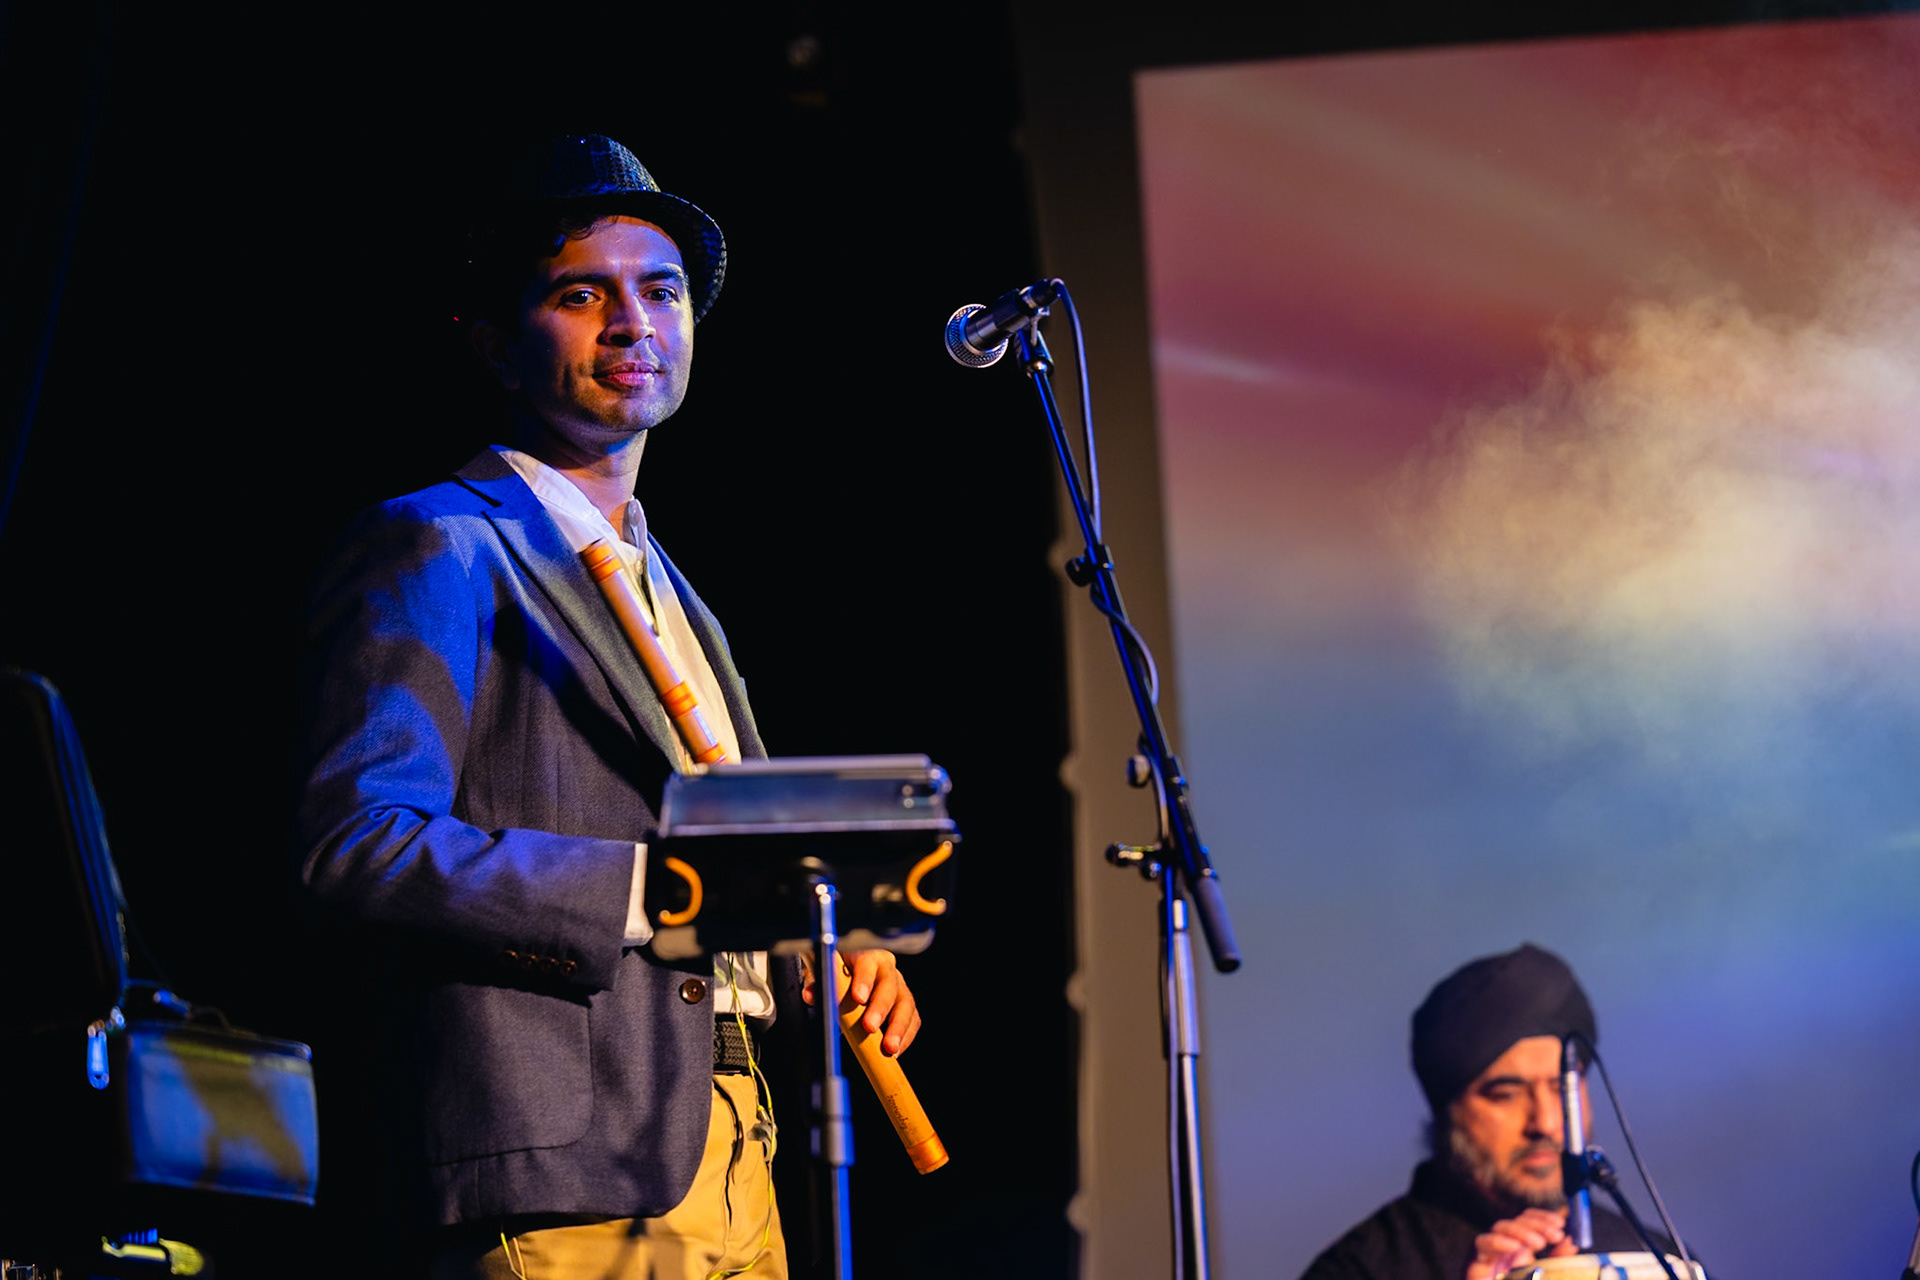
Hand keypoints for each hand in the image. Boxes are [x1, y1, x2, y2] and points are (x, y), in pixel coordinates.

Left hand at [801, 949, 921, 1056]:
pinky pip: (912, 1019)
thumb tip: (811, 995)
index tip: (858, 998)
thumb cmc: (840, 971)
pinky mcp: (905, 1004)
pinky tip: (896, 1050)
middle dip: (880, 1008)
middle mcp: (887, 969)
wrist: (850, 970)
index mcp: (866, 956)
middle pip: (889, 985)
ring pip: (906, 1004)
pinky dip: (905, 1036)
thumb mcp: (826, 974)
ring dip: (898, 1027)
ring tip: (890, 1047)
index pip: (867, 964)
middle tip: (869, 1027)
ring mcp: (899, 986)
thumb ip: (818, 983)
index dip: (864, 980)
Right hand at [1465, 1207, 1575, 1279]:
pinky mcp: (1476, 1267)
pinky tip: (1514, 1247)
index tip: (1560, 1223)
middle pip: (1514, 1222)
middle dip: (1536, 1224)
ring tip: (1540, 1244)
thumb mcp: (1548, 1275)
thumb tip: (1571, 1242)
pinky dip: (1498, 1242)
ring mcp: (1489, 1256)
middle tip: (1555, 1235)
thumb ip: (1558, 1260)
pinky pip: (1482, 1244)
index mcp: (1519, 1248)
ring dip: (1520, 1230)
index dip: (1542, 1217)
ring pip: (1498, 1228)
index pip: (1526, 1220)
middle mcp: (1503, 1249)